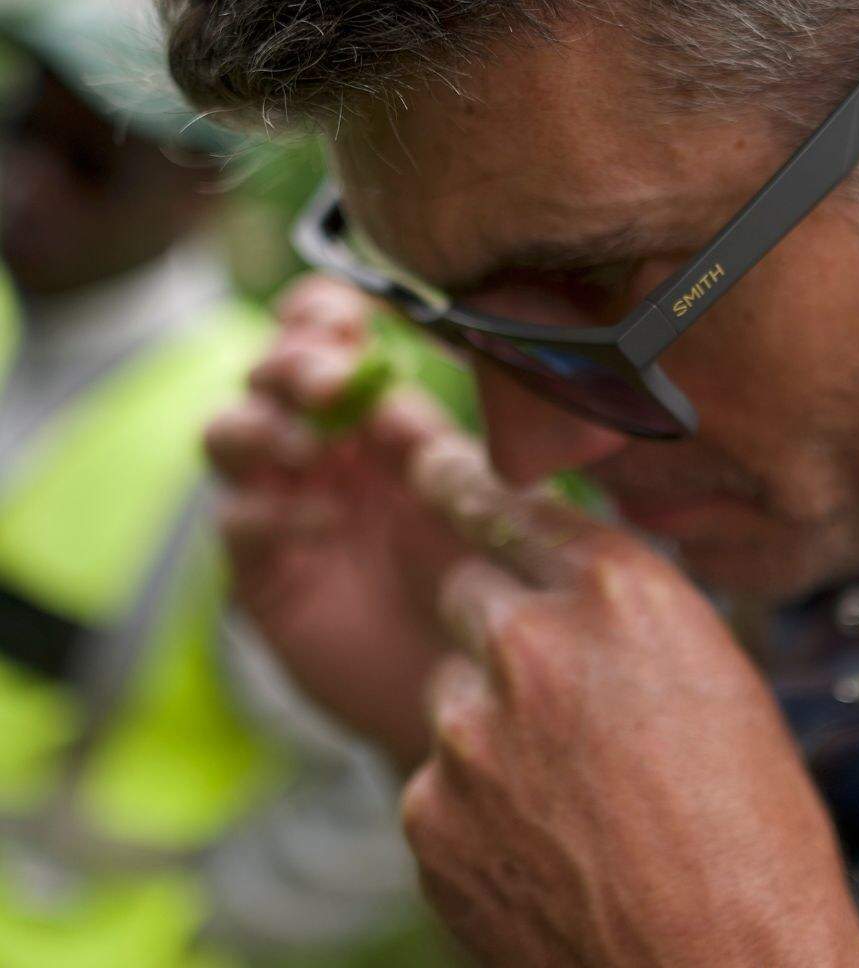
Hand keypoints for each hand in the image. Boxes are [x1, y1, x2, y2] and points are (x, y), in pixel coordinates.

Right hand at [207, 276, 468, 770]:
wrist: (470, 687)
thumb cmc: (485, 583)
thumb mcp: (474, 506)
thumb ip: (437, 450)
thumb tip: (393, 393)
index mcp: (374, 419)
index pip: (323, 340)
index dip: (320, 317)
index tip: (344, 320)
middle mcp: (320, 452)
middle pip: (266, 376)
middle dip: (290, 364)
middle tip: (331, 384)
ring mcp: (284, 507)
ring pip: (228, 433)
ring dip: (262, 426)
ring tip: (314, 449)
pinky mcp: (261, 573)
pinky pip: (238, 522)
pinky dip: (273, 512)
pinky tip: (327, 525)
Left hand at [401, 435, 858, 966]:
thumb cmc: (751, 835)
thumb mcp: (716, 681)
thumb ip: (626, 616)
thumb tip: (563, 585)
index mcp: (621, 596)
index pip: (522, 512)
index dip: (482, 500)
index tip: (441, 478)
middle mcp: (533, 641)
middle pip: (466, 592)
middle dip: (495, 628)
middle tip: (538, 690)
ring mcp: (469, 729)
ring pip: (448, 689)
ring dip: (484, 721)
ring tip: (556, 792)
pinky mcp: (428, 813)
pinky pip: (433, 776)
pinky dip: (470, 801)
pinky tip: (535, 844)